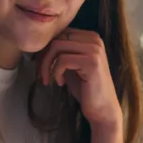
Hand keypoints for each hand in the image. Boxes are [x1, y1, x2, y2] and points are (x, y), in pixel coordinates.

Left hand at [35, 28, 123, 142]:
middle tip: (40, 74)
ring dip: (46, 65)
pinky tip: (61, 83)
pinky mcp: (92, 62)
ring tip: (48, 79)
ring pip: (57, 47)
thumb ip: (61, 52)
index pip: (60, 33)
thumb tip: (40, 45)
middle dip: (43, 56)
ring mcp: (94, 49)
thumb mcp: (71, 65)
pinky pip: (62, 60)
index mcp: (90, 37)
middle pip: (57, 38)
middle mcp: (94, 39)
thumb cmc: (85, 88)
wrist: (102, 108)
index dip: (46, 48)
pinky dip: (56, 72)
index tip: (40, 65)